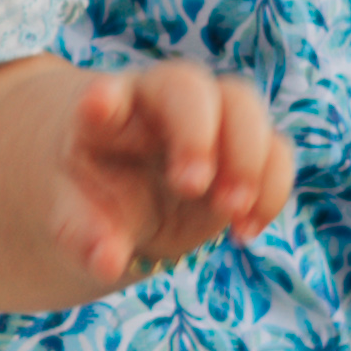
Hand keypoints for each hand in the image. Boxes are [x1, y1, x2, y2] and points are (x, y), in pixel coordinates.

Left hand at [50, 61, 297, 288]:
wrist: (127, 193)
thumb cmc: (95, 195)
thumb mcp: (75, 216)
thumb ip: (83, 236)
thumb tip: (107, 262)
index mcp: (107, 112)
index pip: (108, 93)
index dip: (106, 98)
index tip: (98, 109)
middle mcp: (161, 102)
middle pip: (188, 87)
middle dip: (195, 133)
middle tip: (190, 185)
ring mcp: (210, 119)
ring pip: (243, 106)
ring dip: (245, 160)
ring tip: (231, 210)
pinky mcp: (244, 149)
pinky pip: (275, 150)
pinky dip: (271, 190)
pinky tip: (245, 231)